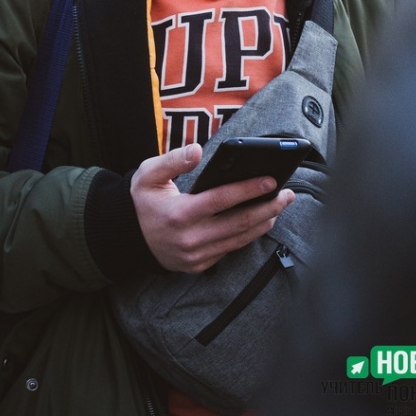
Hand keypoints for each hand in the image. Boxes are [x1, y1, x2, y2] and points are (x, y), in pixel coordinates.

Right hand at [130, 144, 294, 272]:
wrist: (127, 237)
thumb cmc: (141, 200)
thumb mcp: (148, 174)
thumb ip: (173, 160)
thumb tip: (198, 150)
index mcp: (179, 214)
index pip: (222, 200)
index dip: (248, 189)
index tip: (271, 179)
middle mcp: (190, 239)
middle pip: (239, 223)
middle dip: (268, 207)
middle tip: (288, 194)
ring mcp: (196, 256)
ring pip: (239, 239)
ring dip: (264, 222)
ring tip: (280, 205)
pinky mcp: (200, 265)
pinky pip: (230, 250)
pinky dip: (249, 235)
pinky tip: (261, 221)